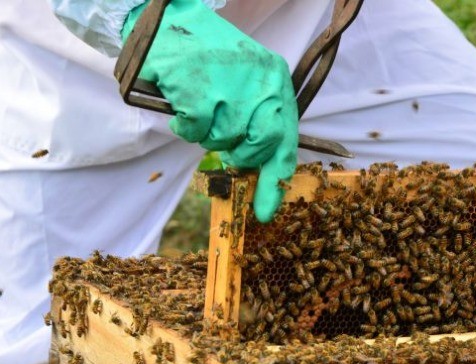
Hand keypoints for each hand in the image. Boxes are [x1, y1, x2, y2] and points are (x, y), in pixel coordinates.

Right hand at [122, 0, 297, 222]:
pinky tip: (182, 102)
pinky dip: (184, 125)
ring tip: (200, 105)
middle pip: (258, 144)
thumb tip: (254, 169)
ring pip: (223, 139)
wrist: (170, 20)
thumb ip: (256, 120)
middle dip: (238, 152)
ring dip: (206, 133)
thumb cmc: (210, 59)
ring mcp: (230, 85)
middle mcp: (261, 82)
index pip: (285, 141)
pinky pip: (194, 130)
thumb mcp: (246, 82)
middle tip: (221, 137)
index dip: (274, 180)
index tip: (265, 211)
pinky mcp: (198, 86)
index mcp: (277, 81)